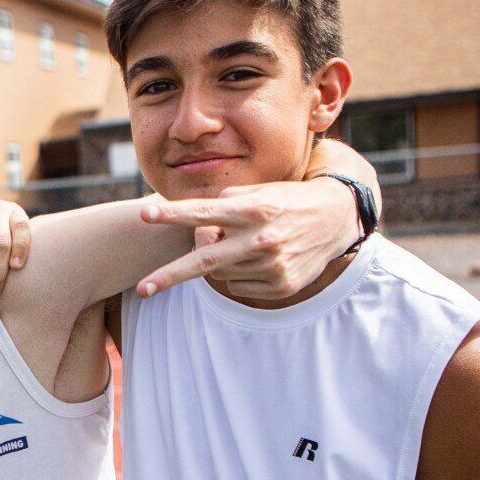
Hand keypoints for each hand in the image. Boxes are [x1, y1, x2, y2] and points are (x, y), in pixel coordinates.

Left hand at [136, 177, 360, 298]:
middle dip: (170, 275)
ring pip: (220, 274)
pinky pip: (239, 287)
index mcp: (254, 210)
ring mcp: (272, 266)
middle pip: (204, 260)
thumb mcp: (260, 192)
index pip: (205, 212)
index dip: (172, 214)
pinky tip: (260, 260)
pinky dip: (240, 275)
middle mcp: (262, 239)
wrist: (337, 218)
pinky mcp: (281, 286)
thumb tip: (197, 230)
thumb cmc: (287, 201)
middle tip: (143, 288)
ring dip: (221, 262)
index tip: (144, 214)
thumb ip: (226, 205)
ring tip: (246, 245)